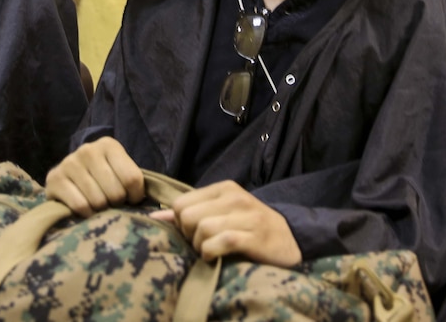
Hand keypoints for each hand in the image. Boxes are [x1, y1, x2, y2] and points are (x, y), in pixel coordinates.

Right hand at [45, 137, 144, 216]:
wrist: (68, 180)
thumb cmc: (103, 179)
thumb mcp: (120, 173)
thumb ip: (135, 182)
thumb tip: (154, 205)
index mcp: (109, 145)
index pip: (132, 179)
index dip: (135, 196)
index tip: (130, 199)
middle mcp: (88, 150)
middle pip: (115, 192)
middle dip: (116, 204)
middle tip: (111, 203)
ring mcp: (69, 163)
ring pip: (98, 201)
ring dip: (101, 210)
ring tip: (98, 205)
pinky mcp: (54, 179)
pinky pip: (80, 206)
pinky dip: (86, 214)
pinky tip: (85, 209)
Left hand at [150, 180, 300, 265]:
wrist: (290, 241)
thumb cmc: (250, 229)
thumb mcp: (221, 214)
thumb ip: (191, 212)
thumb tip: (155, 217)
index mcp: (224, 188)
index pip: (181, 203)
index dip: (181, 223)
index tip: (194, 234)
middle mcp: (234, 197)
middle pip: (187, 216)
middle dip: (189, 236)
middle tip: (201, 244)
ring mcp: (246, 215)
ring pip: (202, 228)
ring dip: (200, 247)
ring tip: (211, 251)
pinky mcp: (254, 236)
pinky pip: (219, 242)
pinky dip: (211, 252)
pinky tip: (215, 256)